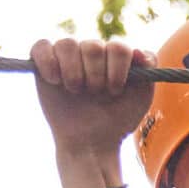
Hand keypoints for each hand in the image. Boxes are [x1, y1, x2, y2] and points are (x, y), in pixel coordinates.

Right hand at [32, 37, 153, 159]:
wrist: (92, 143)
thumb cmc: (117, 121)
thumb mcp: (140, 99)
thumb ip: (147, 71)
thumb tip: (140, 51)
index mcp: (114, 57)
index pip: (118, 47)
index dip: (117, 70)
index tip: (116, 91)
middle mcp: (91, 52)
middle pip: (92, 46)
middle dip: (96, 76)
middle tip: (95, 94)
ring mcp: (67, 57)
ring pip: (67, 44)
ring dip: (74, 72)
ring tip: (76, 91)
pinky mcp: (44, 64)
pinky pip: (41, 47)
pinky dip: (48, 61)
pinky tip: (55, 80)